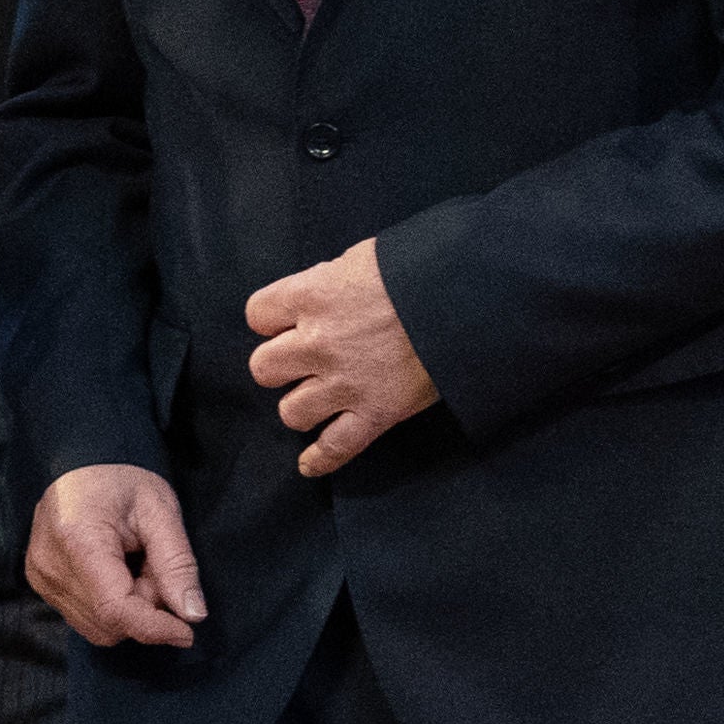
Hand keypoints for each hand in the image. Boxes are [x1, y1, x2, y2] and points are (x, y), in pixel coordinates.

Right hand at [26, 463, 206, 647]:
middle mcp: (50, 564)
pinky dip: (111, 607)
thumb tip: (192, 614)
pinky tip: (117, 573)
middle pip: (109, 621)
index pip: (115, 608)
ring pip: (99, 627)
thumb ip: (177, 563)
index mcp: (77, 539)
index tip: (186, 631)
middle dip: (145, 609)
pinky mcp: (41, 584)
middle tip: (156, 568)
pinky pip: (85, 619)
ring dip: (129, 609)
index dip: (154, 627)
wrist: (81, 464)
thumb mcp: (160, 511)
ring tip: (135, 566)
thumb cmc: (121, 482)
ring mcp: (41, 577)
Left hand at [245, 236, 438, 478]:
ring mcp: (345, 383)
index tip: (284, 322)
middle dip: (281, 364)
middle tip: (302, 360)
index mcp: (311, 296)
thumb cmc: (416, 270)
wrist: (466, 300)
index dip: (271, 320)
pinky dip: (319, 460)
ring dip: (302, 405)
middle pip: (264, 368)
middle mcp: (318, 342)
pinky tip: (309, 464)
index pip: (257, 314)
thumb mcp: (362, 258)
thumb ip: (328, 281)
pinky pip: (334, 448)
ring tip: (319, 397)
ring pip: (291, 412)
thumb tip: (315, 297)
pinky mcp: (375, 413)